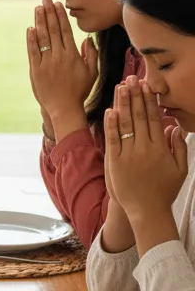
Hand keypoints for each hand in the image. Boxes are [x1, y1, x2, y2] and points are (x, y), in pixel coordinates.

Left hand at [26, 0, 95, 139]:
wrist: (64, 108)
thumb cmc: (79, 91)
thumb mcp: (92, 72)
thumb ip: (91, 55)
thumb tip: (87, 40)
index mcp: (73, 55)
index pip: (66, 31)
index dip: (61, 16)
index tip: (58, 5)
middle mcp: (59, 57)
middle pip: (53, 30)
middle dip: (49, 13)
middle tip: (46, 0)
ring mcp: (47, 63)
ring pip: (43, 38)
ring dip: (40, 22)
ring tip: (38, 8)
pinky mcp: (36, 70)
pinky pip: (33, 52)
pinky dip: (31, 40)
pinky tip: (30, 29)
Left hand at [105, 76, 186, 221]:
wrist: (147, 211)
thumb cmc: (163, 191)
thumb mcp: (180, 169)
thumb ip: (178, 147)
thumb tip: (174, 128)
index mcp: (161, 148)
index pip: (154, 118)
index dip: (150, 101)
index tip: (147, 86)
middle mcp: (146, 148)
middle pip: (139, 116)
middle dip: (135, 96)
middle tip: (132, 78)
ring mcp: (130, 155)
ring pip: (126, 124)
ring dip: (123, 104)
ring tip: (120, 87)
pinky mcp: (116, 162)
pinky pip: (113, 139)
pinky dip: (111, 124)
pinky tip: (110, 110)